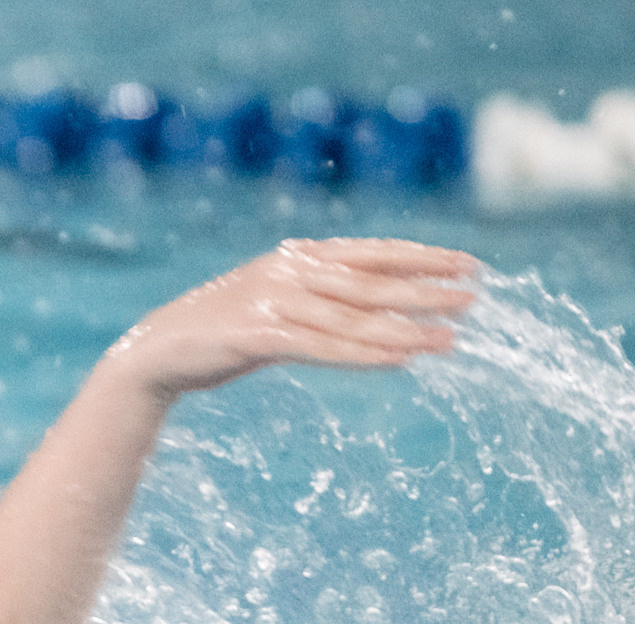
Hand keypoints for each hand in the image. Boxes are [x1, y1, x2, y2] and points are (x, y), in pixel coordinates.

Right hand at [98, 237, 476, 404]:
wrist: (158, 351)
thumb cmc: (224, 331)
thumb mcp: (278, 303)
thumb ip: (321, 298)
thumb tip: (376, 309)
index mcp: (299, 255)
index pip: (375, 252)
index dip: (425, 256)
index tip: (470, 265)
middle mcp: (290, 270)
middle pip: (373, 280)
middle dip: (427, 288)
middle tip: (475, 296)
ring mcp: (273, 300)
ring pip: (353, 315)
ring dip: (405, 328)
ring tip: (450, 340)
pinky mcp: (257, 335)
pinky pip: (322, 346)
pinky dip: (363, 353)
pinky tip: (399, 360)